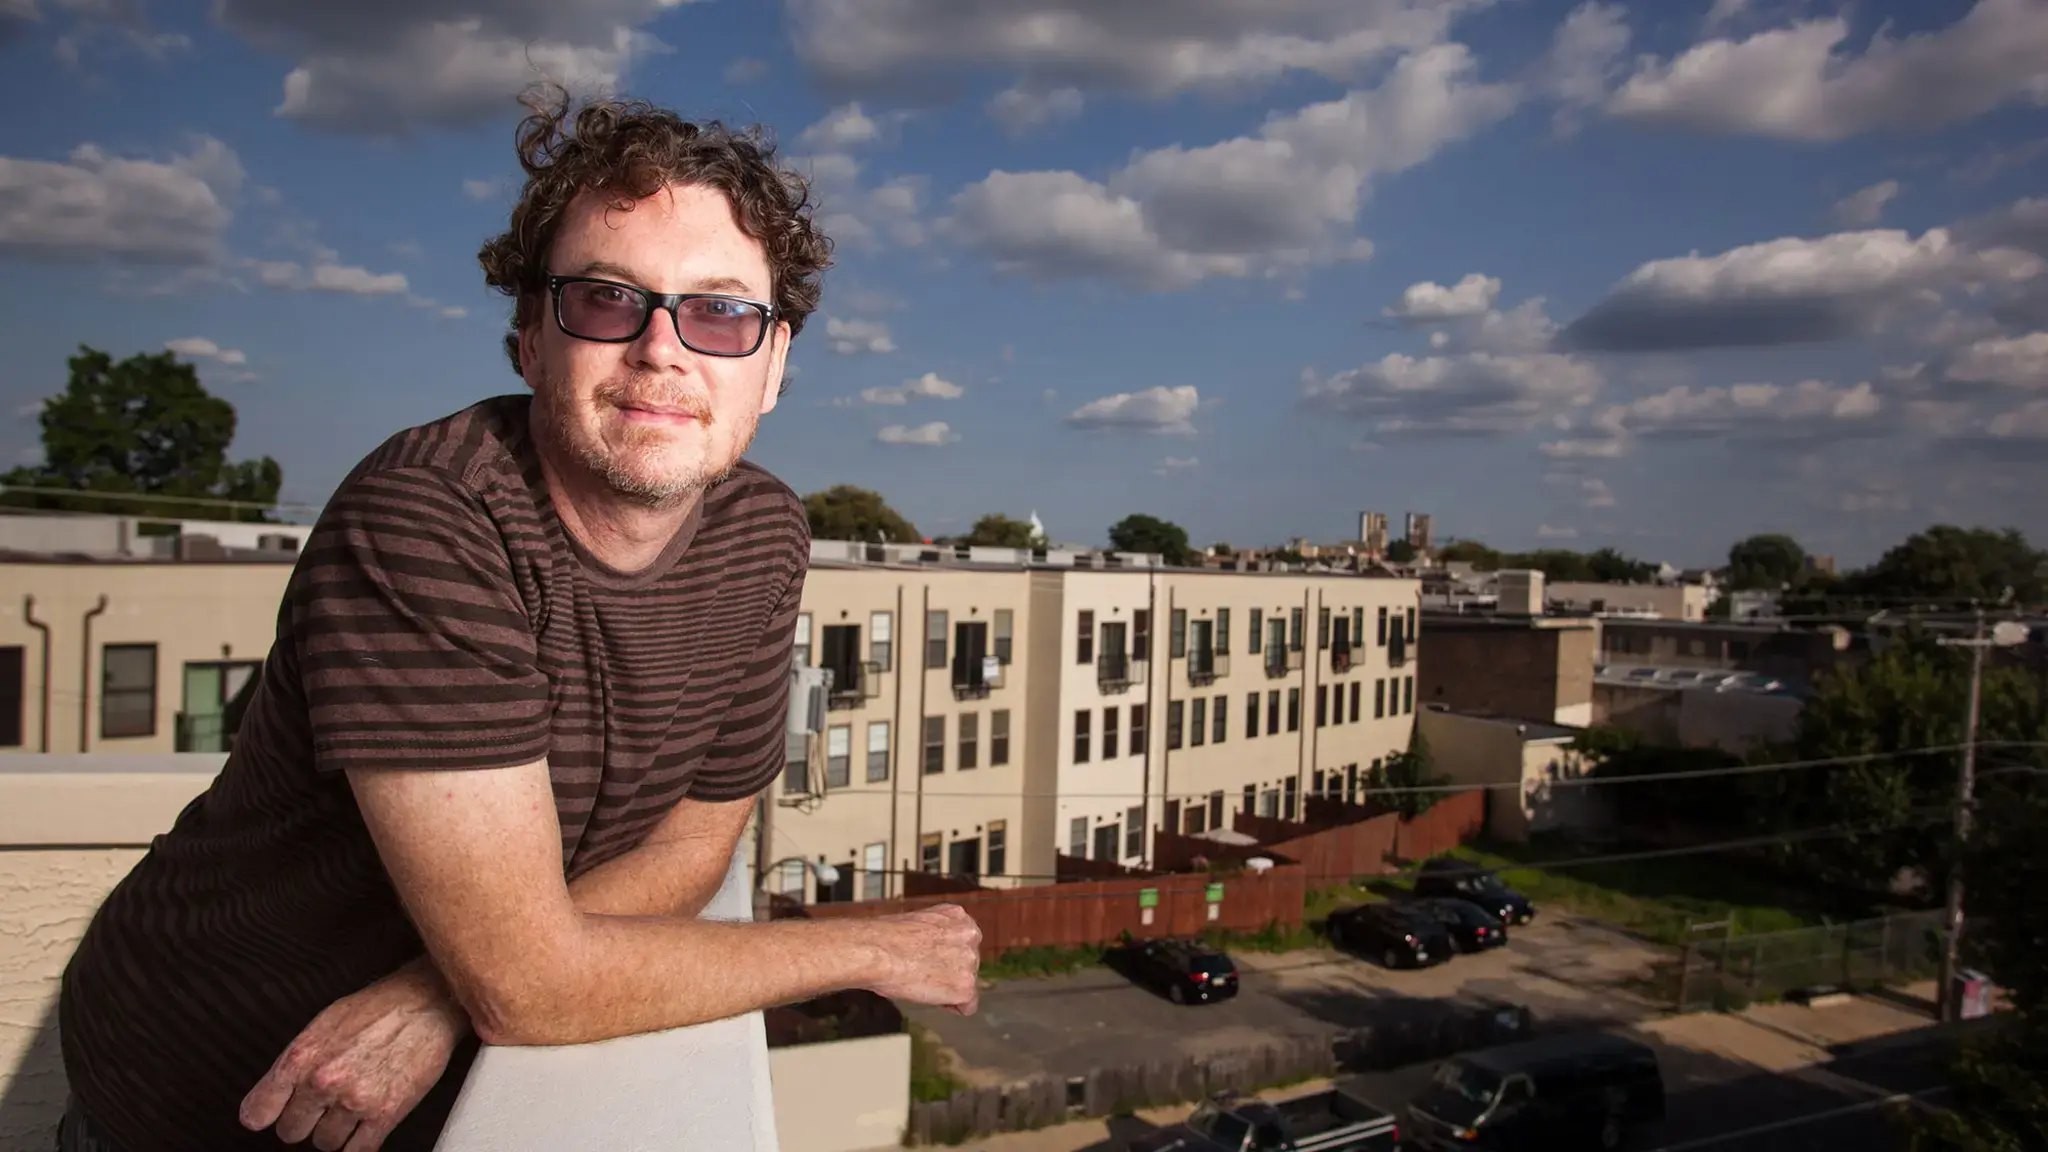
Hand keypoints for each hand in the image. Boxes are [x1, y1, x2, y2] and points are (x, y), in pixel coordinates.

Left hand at [240, 961, 470, 1150]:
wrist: (428, 1002)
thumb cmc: (378, 1009)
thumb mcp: (322, 1024)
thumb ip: (294, 1063)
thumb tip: (270, 1097)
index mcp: (302, 1057)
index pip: (258, 1112)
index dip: (266, 1114)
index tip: (272, 1115)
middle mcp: (324, 1081)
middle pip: (291, 1132)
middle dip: (305, 1120)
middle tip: (322, 1104)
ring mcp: (354, 1101)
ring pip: (325, 1143)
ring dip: (335, 1131)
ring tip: (350, 1107)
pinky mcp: (386, 1114)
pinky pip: (358, 1151)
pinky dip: (359, 1143)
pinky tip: (364, 1124)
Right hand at [865, 903, 982, 1014]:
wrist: (876, 952)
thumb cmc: (884, 939)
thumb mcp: (917, 922)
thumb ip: (935, 934)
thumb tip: (932, 949)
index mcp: (958, 916)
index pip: (964, 943)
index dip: (946, 957)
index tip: (931, 961)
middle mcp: (970, 935)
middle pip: (967, 963)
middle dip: (949, 972)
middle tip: (922, 974)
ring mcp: (970, 961)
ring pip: (966, 984)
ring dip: (948, 988)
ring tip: (921, 983)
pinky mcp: (965, 987)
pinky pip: (967, 1006)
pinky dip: (952, 1007)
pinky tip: (932, 999)